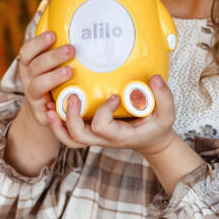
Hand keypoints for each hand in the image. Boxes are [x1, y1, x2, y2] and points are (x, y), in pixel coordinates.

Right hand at [16, 30, 75, 134]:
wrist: (44, 111)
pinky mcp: (41, 114)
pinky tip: (62, 104)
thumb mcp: (52, 64)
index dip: (38, 42)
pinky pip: (44, 112)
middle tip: (71, 50)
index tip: (53, 34)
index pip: (27, 51)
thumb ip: (59, 48)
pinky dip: (52, 109)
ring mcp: (33, 96)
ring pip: (38, 85)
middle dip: (53, 57)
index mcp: (29, 64)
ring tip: (69, 71)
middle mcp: (28, 78)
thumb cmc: (53, 80)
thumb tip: (71, 21)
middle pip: (36, 65)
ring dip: (53, 77)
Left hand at [45, 74, 177, 154]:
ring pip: (69, 139)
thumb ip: (164, 97)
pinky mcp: (91, 131)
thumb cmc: (157, 127)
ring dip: (58, 123)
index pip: (103, 126)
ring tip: (51, 104)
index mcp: (120, 136)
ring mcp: (95, 137)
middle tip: (72, 96)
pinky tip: (52, 107)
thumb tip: (155, 79)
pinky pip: (68, 134)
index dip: (104, 110)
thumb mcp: (167, 115)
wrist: (151, 140)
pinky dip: (57, 124)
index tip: (114, 96)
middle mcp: (104, 139)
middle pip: (78, 136)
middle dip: (71, 117)